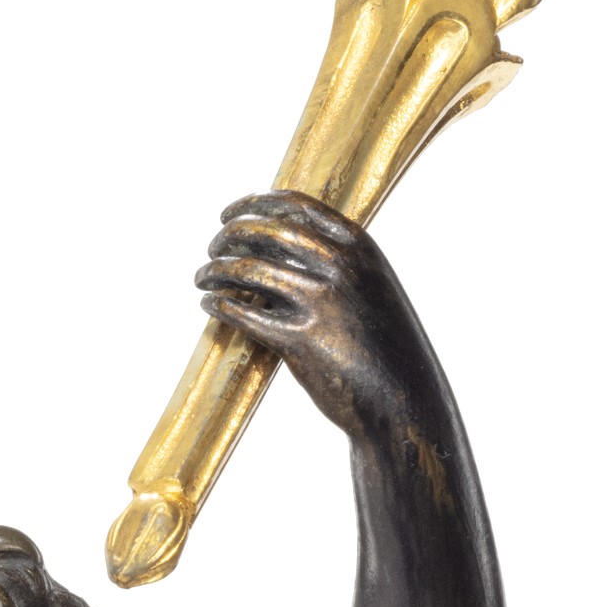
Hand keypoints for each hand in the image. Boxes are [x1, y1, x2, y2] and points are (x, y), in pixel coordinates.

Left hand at [195, 193, 441, 438]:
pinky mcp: (299, 341)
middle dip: (229, 236)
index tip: (229, 214)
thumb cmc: (385, 350)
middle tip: (212, 247)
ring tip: (202, 277)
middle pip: (265, 232)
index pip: (294, 206)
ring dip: (215, 270)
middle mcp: (338, 267)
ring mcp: (318, 302)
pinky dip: (218, 305)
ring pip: (248, 270)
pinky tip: (209, 305)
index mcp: (358, 247)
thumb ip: (338, 265)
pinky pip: (244, 314)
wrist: (404, 402)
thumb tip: (282, 250)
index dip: (253, 205)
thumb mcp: (373, 290)